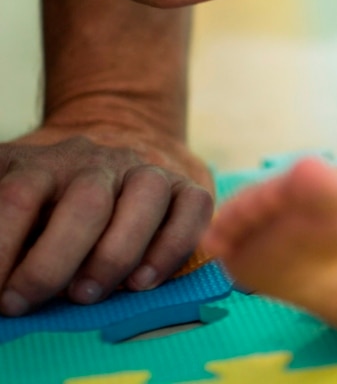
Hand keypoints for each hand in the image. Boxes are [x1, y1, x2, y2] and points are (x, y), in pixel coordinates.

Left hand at [0, 128, 212, 316]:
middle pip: (86, 201)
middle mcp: (98, 161)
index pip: (18, 197)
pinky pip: (194, 207)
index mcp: (43, 163)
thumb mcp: (6, 197)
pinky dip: (173, 248)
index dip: (3, 247)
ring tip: (86, 295)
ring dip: (116, 254)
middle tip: (24, 302)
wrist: (106, 157)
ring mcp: (146, 172)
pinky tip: (142, 282)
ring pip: (147, 196)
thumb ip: (2, 220)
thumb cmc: (45, 203)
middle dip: (54, 262)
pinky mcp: (185, 187)